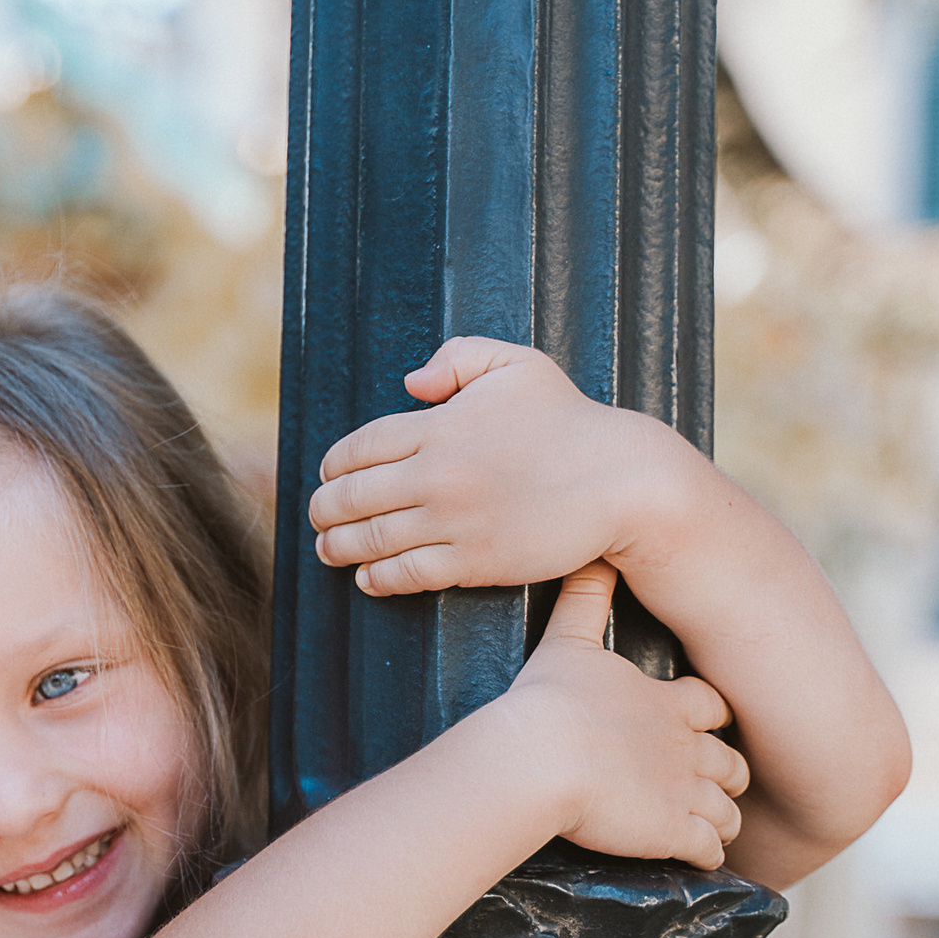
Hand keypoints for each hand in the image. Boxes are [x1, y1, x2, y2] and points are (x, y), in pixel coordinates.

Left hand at [308, 337, 700, 594]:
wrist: (621, 480)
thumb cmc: (569, 420)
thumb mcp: (517, 366)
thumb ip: (459, 357)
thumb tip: (410, 382)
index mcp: (440, 427)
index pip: (361, 447)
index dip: (334, 464)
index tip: (327, 474)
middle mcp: (438, 475)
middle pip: (354, 496)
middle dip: (324, 508)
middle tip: (317, 515)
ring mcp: (454, 521)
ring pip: (372, 539)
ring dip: (339, 547)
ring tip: (328, 549)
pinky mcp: (474, 560)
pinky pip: (408, 574)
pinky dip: (378, 579)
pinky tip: (367, 578)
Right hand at [494, 564, 750, 869]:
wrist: (540, 758)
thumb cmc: (549, 700)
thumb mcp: (567, 640)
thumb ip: (584, 600)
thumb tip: (590, 554)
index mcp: (670, 703)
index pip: (713, 708)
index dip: (711, 720)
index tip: (705, 727)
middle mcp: (689, 748)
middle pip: (730, 763)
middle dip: (726, 776)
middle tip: (710, 787)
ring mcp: (687, 792)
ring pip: (729, 811)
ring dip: (721, 819)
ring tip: (706, 829)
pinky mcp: (675, 831)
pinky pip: (711, 848)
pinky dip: (709, 853)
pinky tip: (695, 857)